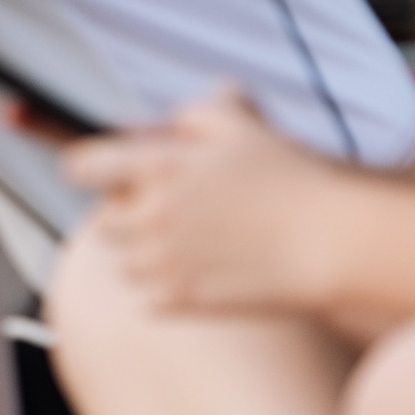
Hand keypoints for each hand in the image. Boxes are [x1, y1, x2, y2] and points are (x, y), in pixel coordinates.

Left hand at [64, 87, 340, 313]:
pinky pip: (147, 298)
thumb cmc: (289, 180)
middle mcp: (150, 215)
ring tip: (194, 247)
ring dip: (145, 256)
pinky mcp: (180, 300)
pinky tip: (205, 274)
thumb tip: (145, 125)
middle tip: (170, 214)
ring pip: (123, 263)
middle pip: (103, 222)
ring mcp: (162, 261)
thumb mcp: (236, 126)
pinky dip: (166, 290)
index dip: (91, 169)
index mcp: (158, 167)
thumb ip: (185, 114)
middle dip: (128, 216)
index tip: (105, 174)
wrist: (333, 244)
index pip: (81, 167)